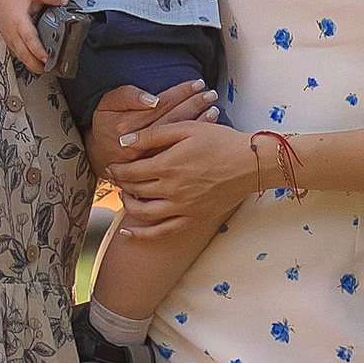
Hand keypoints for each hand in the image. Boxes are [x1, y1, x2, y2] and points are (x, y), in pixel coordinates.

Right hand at [0, 0, 66, 74]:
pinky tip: (38, 63)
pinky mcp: (9, 43)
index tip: (46, 58)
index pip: (28, 38)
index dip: (37, 50)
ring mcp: (9, 39)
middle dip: (36, 64)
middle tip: (51, 68)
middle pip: (24, 54)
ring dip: (32, 65)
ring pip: (20, 57)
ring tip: (47, 69)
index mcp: (19, 20)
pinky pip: (18, 55)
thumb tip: (64, 2)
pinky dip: (28, 61)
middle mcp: (12, 32)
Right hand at [87, 77, 212, 184]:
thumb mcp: (106, 104)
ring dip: (198, 122)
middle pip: (172, 120)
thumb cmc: (105, 126)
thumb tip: (152, 99)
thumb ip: (127, 96)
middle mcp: (138, 144)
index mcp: (126, 125)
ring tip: (213, 108)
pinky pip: (177, 153)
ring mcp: (146, 159)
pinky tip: (206, 129)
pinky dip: (193, 140)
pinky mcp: (153, 170)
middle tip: (210, 94)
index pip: (160, 104)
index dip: (180, 93)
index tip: (197, 84)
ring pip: (177, 139)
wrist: (99, 157)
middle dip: (193, 105)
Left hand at [115, 110, 264, 238]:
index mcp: (168, 165)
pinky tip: (129, 232)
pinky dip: (142, 234)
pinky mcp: (193, 219)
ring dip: (128, 205)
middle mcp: (171, 189)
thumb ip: (153, 134)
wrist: (251, 163)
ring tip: (125, 196)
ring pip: (143, 212)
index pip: (131, 171)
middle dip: (121, 184)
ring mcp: (182, 207)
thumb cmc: (220, 141)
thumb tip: (124, 142)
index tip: (113, 165)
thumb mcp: (186, 128)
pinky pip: (162, 231)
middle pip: (135, 190)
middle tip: (116, 178)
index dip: (118, 169)